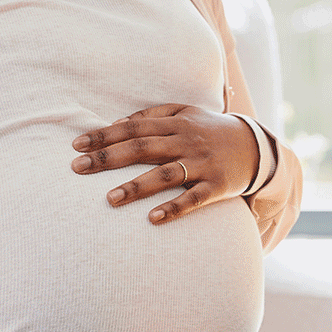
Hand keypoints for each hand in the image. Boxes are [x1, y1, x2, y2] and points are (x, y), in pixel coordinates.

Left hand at [70, 104, 259, 223]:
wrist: (255, 147)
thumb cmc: (208, 129)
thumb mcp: (184, 112)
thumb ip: (152, 115)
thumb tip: (117, 123)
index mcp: (176, 122)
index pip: (133, 127)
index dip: (104, 135)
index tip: (77, 145)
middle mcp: (187, 141)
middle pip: (142, 148)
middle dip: (108, 158)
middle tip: (78, 168)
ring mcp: (202, 164)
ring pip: (165, 175)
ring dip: (136, 187)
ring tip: (109, 199)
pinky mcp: (217, 187)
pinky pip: (193, 199)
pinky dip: (173, 208)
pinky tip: (152, 219)